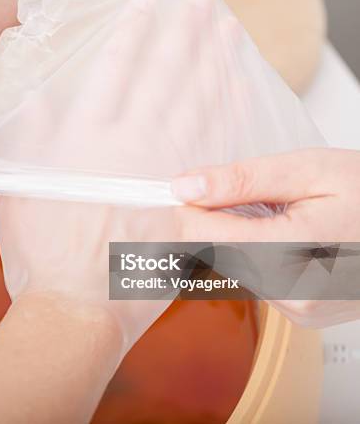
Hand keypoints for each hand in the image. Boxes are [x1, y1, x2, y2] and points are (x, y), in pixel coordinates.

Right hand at [0, 0, 224, 354]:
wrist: (75, 305)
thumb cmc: (41, 254)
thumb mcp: (18, 190)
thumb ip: (30, 139)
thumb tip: (37, 97)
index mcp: (86, 138)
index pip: (114, 70)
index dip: (131, 33)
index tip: (146, 5)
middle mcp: (129, 146)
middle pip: (162, 77)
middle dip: (183, 35)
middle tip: (200, 5)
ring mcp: (163, 172)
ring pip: (195, 105)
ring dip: (212, 64)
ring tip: (226, 34)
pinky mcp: (186, 200)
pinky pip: (214, 151)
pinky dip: (227, 117)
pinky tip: (238, 93)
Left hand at [171, 147, 359, 326]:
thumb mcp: (306, 170)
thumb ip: (240, 181)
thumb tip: (185, 188)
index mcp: (289, 254)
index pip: (206, 236)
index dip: (187, 210)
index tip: (179, 192)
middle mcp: (291, 295)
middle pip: (219, 255)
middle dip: (217, 222)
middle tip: (246, 196)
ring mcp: (299, 311)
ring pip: (237, 269)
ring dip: (240, 239)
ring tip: (278, 215)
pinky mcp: (303, 315)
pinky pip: (260, 282)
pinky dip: (259, 256)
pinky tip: (287, 237)